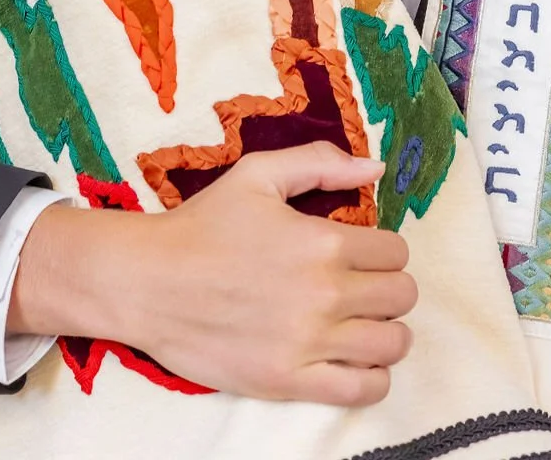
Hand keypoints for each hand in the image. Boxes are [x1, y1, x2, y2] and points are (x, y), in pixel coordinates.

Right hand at [11, 142, 415, 405]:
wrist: (149, 282)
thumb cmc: (203, 224)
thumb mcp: (257, 174)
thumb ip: (320, 162)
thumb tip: (375, 166)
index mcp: (322, 241)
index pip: (395, 252)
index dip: (384, 248)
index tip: (363, 251)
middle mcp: (325, 294)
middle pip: (401, 297)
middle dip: (389, 285)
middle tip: (362, 283)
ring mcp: (310, 343)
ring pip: (392, 344)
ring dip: (386, 329)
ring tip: (361, 320)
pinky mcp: (291, 382)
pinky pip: (363, 389)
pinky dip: (372, 375)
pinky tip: (353, 357)